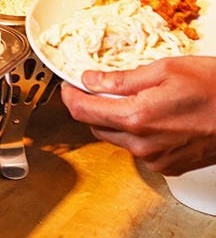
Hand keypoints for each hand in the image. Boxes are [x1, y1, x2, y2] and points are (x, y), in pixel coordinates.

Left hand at [60, 55, 215, 175]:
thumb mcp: (165, 70)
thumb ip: (121, 79)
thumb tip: (90, 80)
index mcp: (138, 117)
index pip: (83, 111)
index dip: (69, 97)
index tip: (68, 86)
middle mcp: (143, 145)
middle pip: (96, 127)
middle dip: (92, 106)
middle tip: (98, 87)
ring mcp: (157, 160)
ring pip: (116, 139)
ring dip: (114, 120)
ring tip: (134, 98)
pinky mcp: (170, 167)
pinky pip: (138, 150)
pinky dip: (136, 133)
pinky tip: (153, 116)